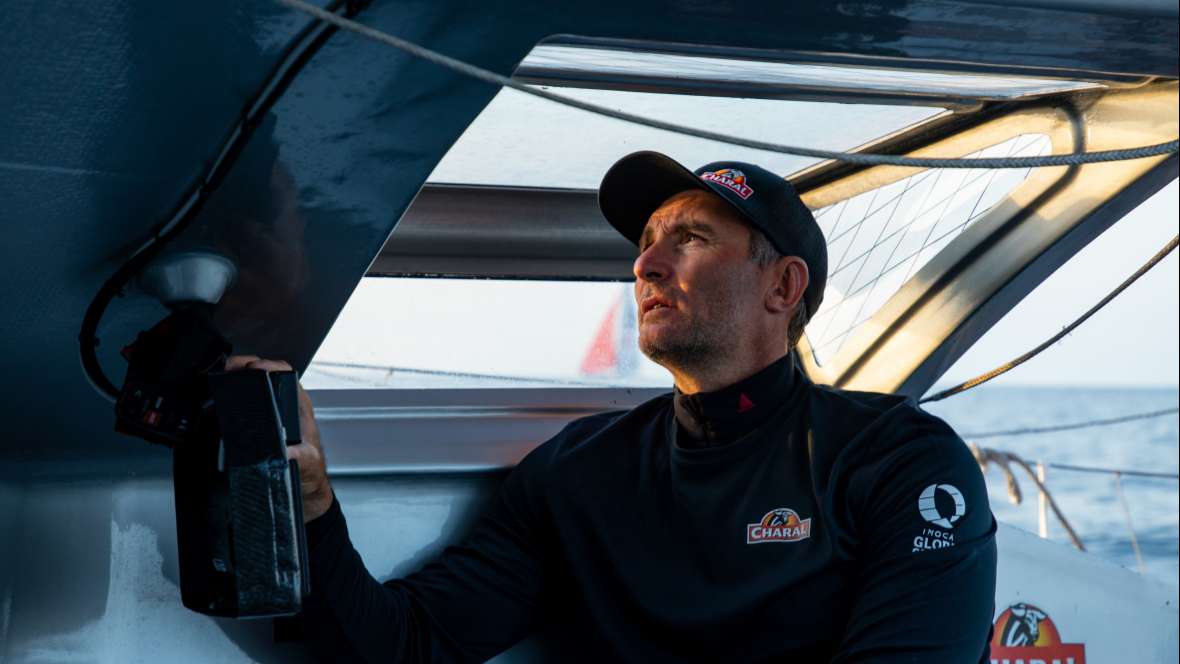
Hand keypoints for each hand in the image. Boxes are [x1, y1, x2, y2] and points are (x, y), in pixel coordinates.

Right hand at [225, 355, 334, 521]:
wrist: (303, 488)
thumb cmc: (309, 472)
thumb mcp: (308, 465)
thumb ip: (301, 458)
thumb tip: (289, 451)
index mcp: (299, 408)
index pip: (286, 374)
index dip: (269, 366)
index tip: (253, 367)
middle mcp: (286, 406)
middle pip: (267, 373)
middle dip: (246, 365)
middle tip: (229, 367)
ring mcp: (273, 412)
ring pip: (256, 384)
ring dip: (239, 376)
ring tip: (223, 374)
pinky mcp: (261, 423)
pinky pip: (248, 401)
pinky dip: (234, 393)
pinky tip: (222, 394)